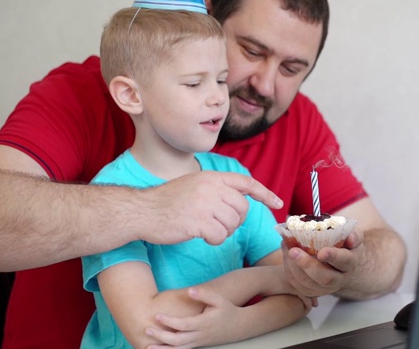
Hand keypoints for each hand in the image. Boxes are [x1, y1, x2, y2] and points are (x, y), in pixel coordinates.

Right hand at [140, 171, 282, 245]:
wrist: (140, 211)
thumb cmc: (166, 202)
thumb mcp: (193, 185)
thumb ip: (216, 189)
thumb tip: (239, 202)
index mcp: (211, 177)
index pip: (246, 182)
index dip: (264, 193)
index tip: (278, 203)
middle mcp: (210, 187)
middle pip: (242, 208)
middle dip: (236, 220)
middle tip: (220, 224)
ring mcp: (204, 203)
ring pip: (232, 223)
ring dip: (224, 232)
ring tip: (208, 230)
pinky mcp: (197, 221)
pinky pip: (220, 236)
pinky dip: (215, 240)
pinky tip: (202, 237)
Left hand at [144, 287, 241, 348]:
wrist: (237, 326)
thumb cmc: (226, 310)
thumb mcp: (219, 299)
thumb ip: (204, 294)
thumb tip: (189, 290)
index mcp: (204, 323)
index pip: (183, 324)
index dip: (169, 321)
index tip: (157, 315)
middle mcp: (200, 335)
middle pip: (177, 340)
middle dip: (161, 336)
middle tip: (147, 330)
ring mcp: (198, 342)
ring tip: (147, 347)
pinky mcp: (197, 345)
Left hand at [282, 227, 364, 296]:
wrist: (340, 261)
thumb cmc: (344, 243)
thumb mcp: (353, 235)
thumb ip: (354, 234)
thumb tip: (351, 239)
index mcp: (350, 262)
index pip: (344, 261)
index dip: (333, 257)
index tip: (321, 252)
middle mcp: (339, 278)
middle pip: (325, 278)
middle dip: (307, 265)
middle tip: (294, 251)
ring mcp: (325, 288)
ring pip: (308, 283)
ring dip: (294, 267)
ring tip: (286, 249)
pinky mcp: (312, 291)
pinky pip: (298, 285)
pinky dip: (289, 270)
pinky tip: (286, 255)